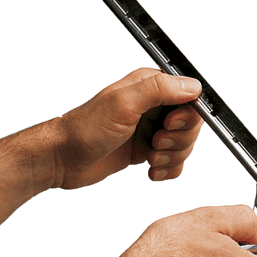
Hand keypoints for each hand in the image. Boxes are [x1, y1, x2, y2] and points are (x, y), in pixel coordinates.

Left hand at [54, 68, 204, 189]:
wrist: (64, 158)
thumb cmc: (85, 129)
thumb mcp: (124, 103)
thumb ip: (159, 90)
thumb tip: (192, 86)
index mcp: (149, 86)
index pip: (190, 96)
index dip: (186, 116)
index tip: (168, 125)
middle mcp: (153, 105)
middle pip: (191, 124)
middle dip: (178, 140)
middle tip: (155, 143)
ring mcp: (150, 128)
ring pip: (184, 145)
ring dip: (172, 157)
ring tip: (150, 158)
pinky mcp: (146, 148)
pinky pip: (173, 161)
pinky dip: (167, 169)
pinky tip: (150, 170)